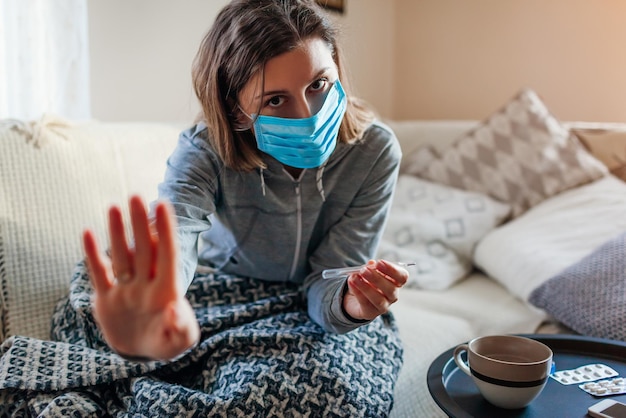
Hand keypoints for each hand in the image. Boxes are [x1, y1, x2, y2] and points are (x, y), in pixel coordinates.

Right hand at [82, 195, 199, 360]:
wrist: (144, 351)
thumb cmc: (168, 342)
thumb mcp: (180, 339)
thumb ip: (180, 325)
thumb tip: (175, 308)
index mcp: (166, 291)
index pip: (167, 255)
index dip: (166, 231)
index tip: (163, 205)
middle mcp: (145, 285)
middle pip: (142, 249)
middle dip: (140, 224)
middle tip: (136, 196)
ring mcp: (126, 289)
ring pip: (120, 256)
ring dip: (117, 232)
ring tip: (114, 207)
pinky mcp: (107, 299)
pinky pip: (99, 274)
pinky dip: (92, 255)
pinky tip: (87, 233)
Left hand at [342, 259, 407, 320]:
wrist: (356, 299)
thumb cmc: (367, 282)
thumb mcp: (369, 272)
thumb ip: (371, 267)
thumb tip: (371, 263)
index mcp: (396, 283)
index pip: (402, 277)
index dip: (392, 270)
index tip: (379, 262)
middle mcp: (392, 295)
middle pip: (391, 289)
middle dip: (377, 278)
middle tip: (364, 270)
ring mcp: (383, 306)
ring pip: (378, 299)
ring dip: (366, 287)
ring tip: (355, 277)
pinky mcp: (371, 312)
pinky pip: (365, 303)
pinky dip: (357, 292)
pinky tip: (351, 282)